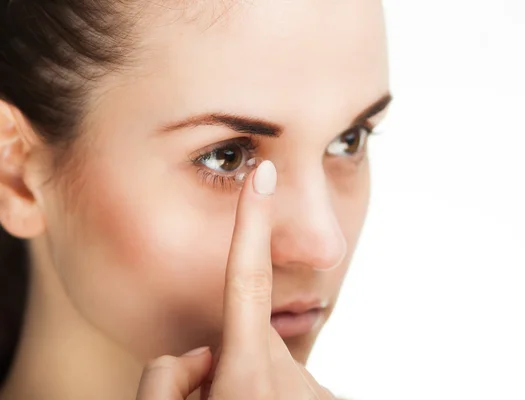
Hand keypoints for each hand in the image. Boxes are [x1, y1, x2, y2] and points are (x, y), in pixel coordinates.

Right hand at [136, 160, 334, 399]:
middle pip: (247, 333)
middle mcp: (287, 377)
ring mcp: (312, 391)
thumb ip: (168, 375)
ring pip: (266, 357)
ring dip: (247, 379)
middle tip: (211, 397)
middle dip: (226, 352)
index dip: (250, 222)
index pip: (248, 281)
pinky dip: (269, 393)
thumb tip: (204, 354)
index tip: (263, 175)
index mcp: (248, 378)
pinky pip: (287, 379)